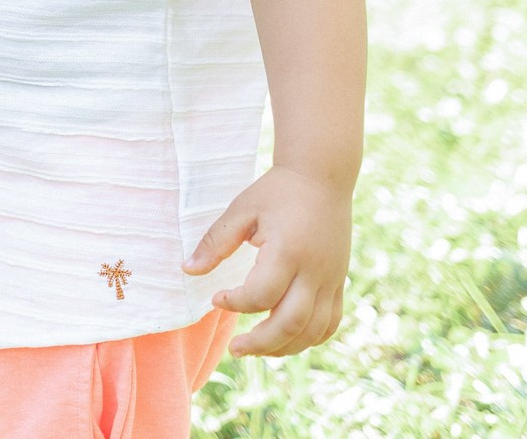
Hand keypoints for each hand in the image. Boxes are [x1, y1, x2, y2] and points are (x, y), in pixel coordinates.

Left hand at [184, 165, 352, 356]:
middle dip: (260, 343)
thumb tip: (187, 270)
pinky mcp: (339, 281)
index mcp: (288, 251)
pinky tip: (287, 339)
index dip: (234, 302)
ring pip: (313, 331)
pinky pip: (330, 322)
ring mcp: (331, 279)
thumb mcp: (241, 209)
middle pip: (290, 324)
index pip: (260, 296)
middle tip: (235, 348)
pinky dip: (310, 338)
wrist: (322, 176)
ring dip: (284, 347)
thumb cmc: (276, 191)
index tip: (216, 297)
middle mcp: (314, 271)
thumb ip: (215, 241)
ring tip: (256, 349)